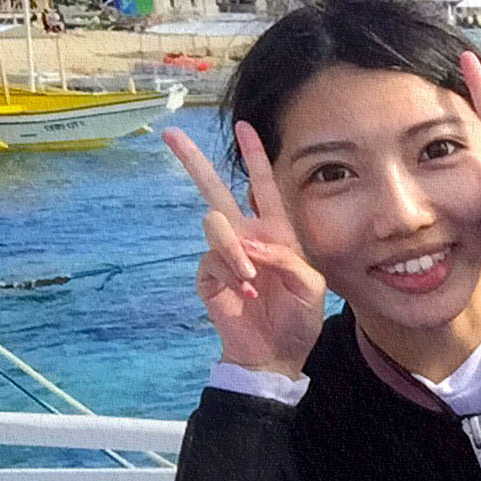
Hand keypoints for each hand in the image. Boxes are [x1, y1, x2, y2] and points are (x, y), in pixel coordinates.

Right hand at [164, 122, 326, 378]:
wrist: (276, 354)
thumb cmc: (299, 318)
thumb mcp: (310, 286)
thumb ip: (287, 259)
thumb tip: (249, 244)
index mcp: (275, 231)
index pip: (263, 185)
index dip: (255, 156)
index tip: (245, 126)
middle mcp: (246, 236)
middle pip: (214, 190)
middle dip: (194, 161)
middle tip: (170, 134)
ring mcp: (224, 256)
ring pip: (215, 225)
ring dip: (235, 251)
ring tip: (253, 279)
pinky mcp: (209, 276)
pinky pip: (211, 261)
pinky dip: (231, 276)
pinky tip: (246, 294)